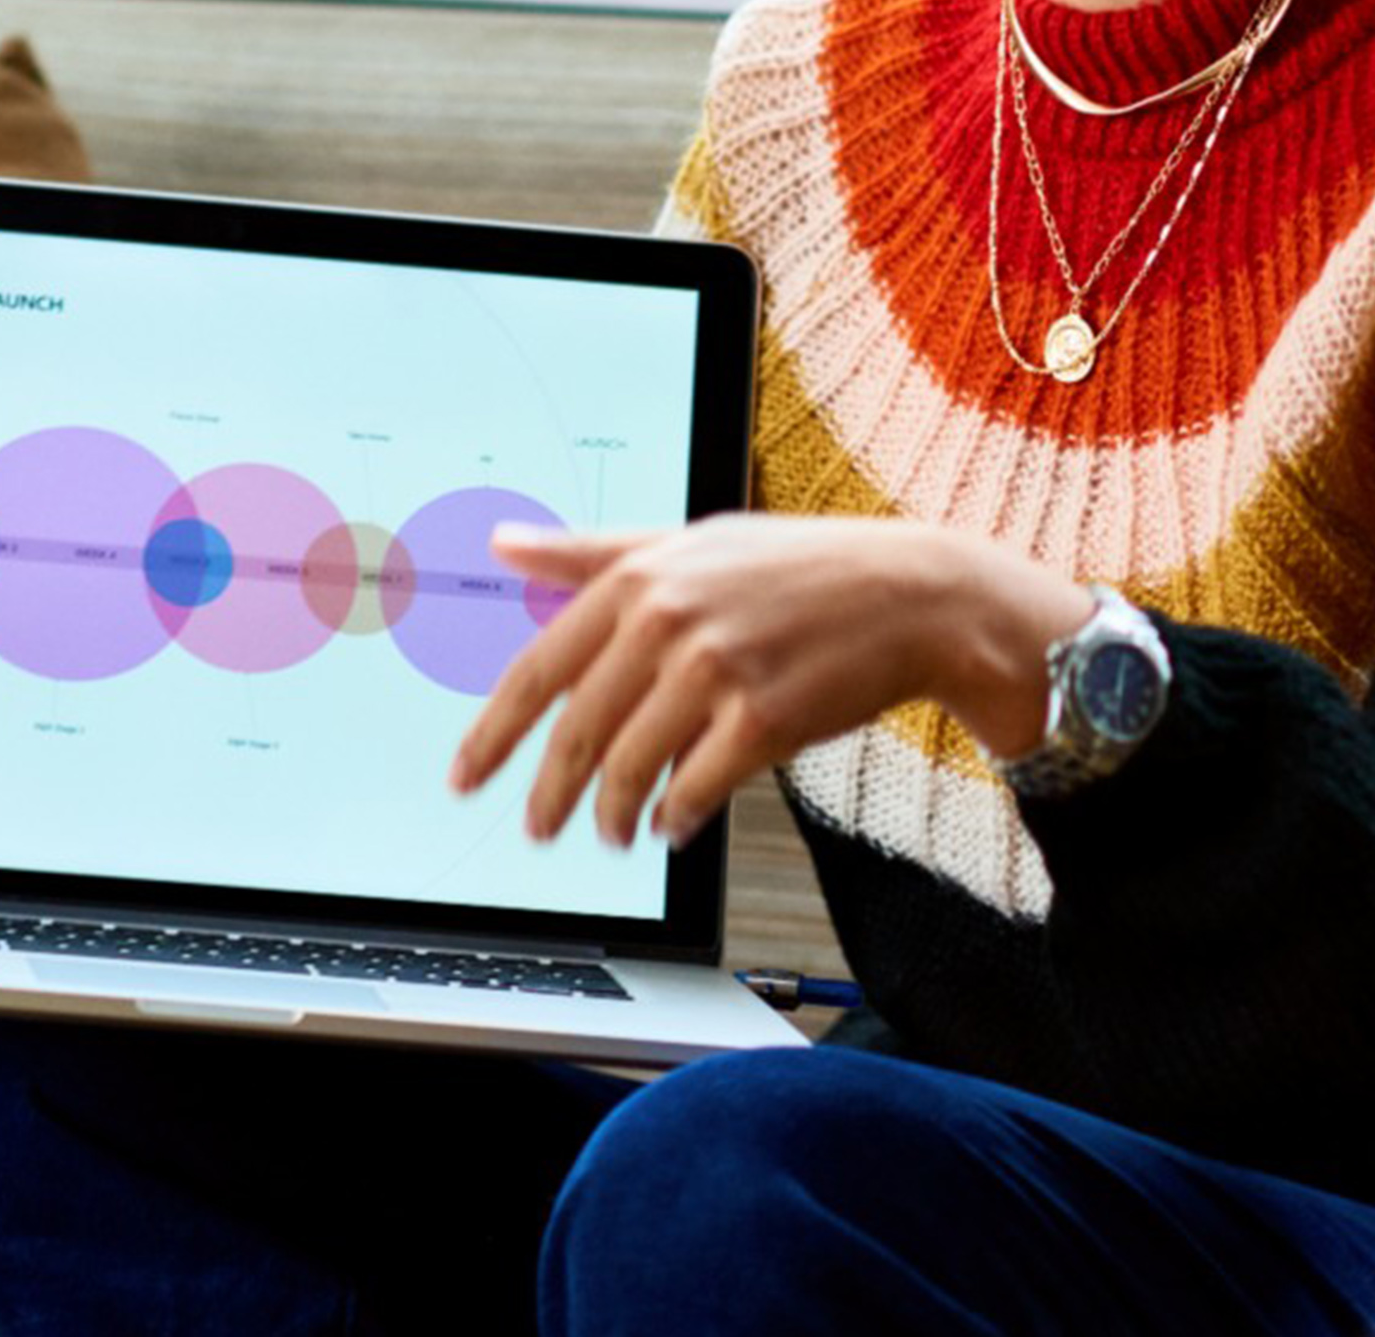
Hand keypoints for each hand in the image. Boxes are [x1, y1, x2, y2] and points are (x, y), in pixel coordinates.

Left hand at [445, 514, 1089, 847]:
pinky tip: (671, 826)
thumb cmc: (797, 567)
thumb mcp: (690, 539)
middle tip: (536, 828)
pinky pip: (693, 791)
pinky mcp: (763, 719)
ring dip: (613, 816)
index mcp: (639, 577)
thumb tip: (503, 545)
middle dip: (550, 793)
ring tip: (615, 834)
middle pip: (577, 731)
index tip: (464, 777)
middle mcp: (668, 621)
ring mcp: (716, 670)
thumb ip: (592, 552)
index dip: (493, 734)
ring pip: (630, 770)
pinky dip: (674, 819)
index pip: (538, 669)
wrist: (910, 595)